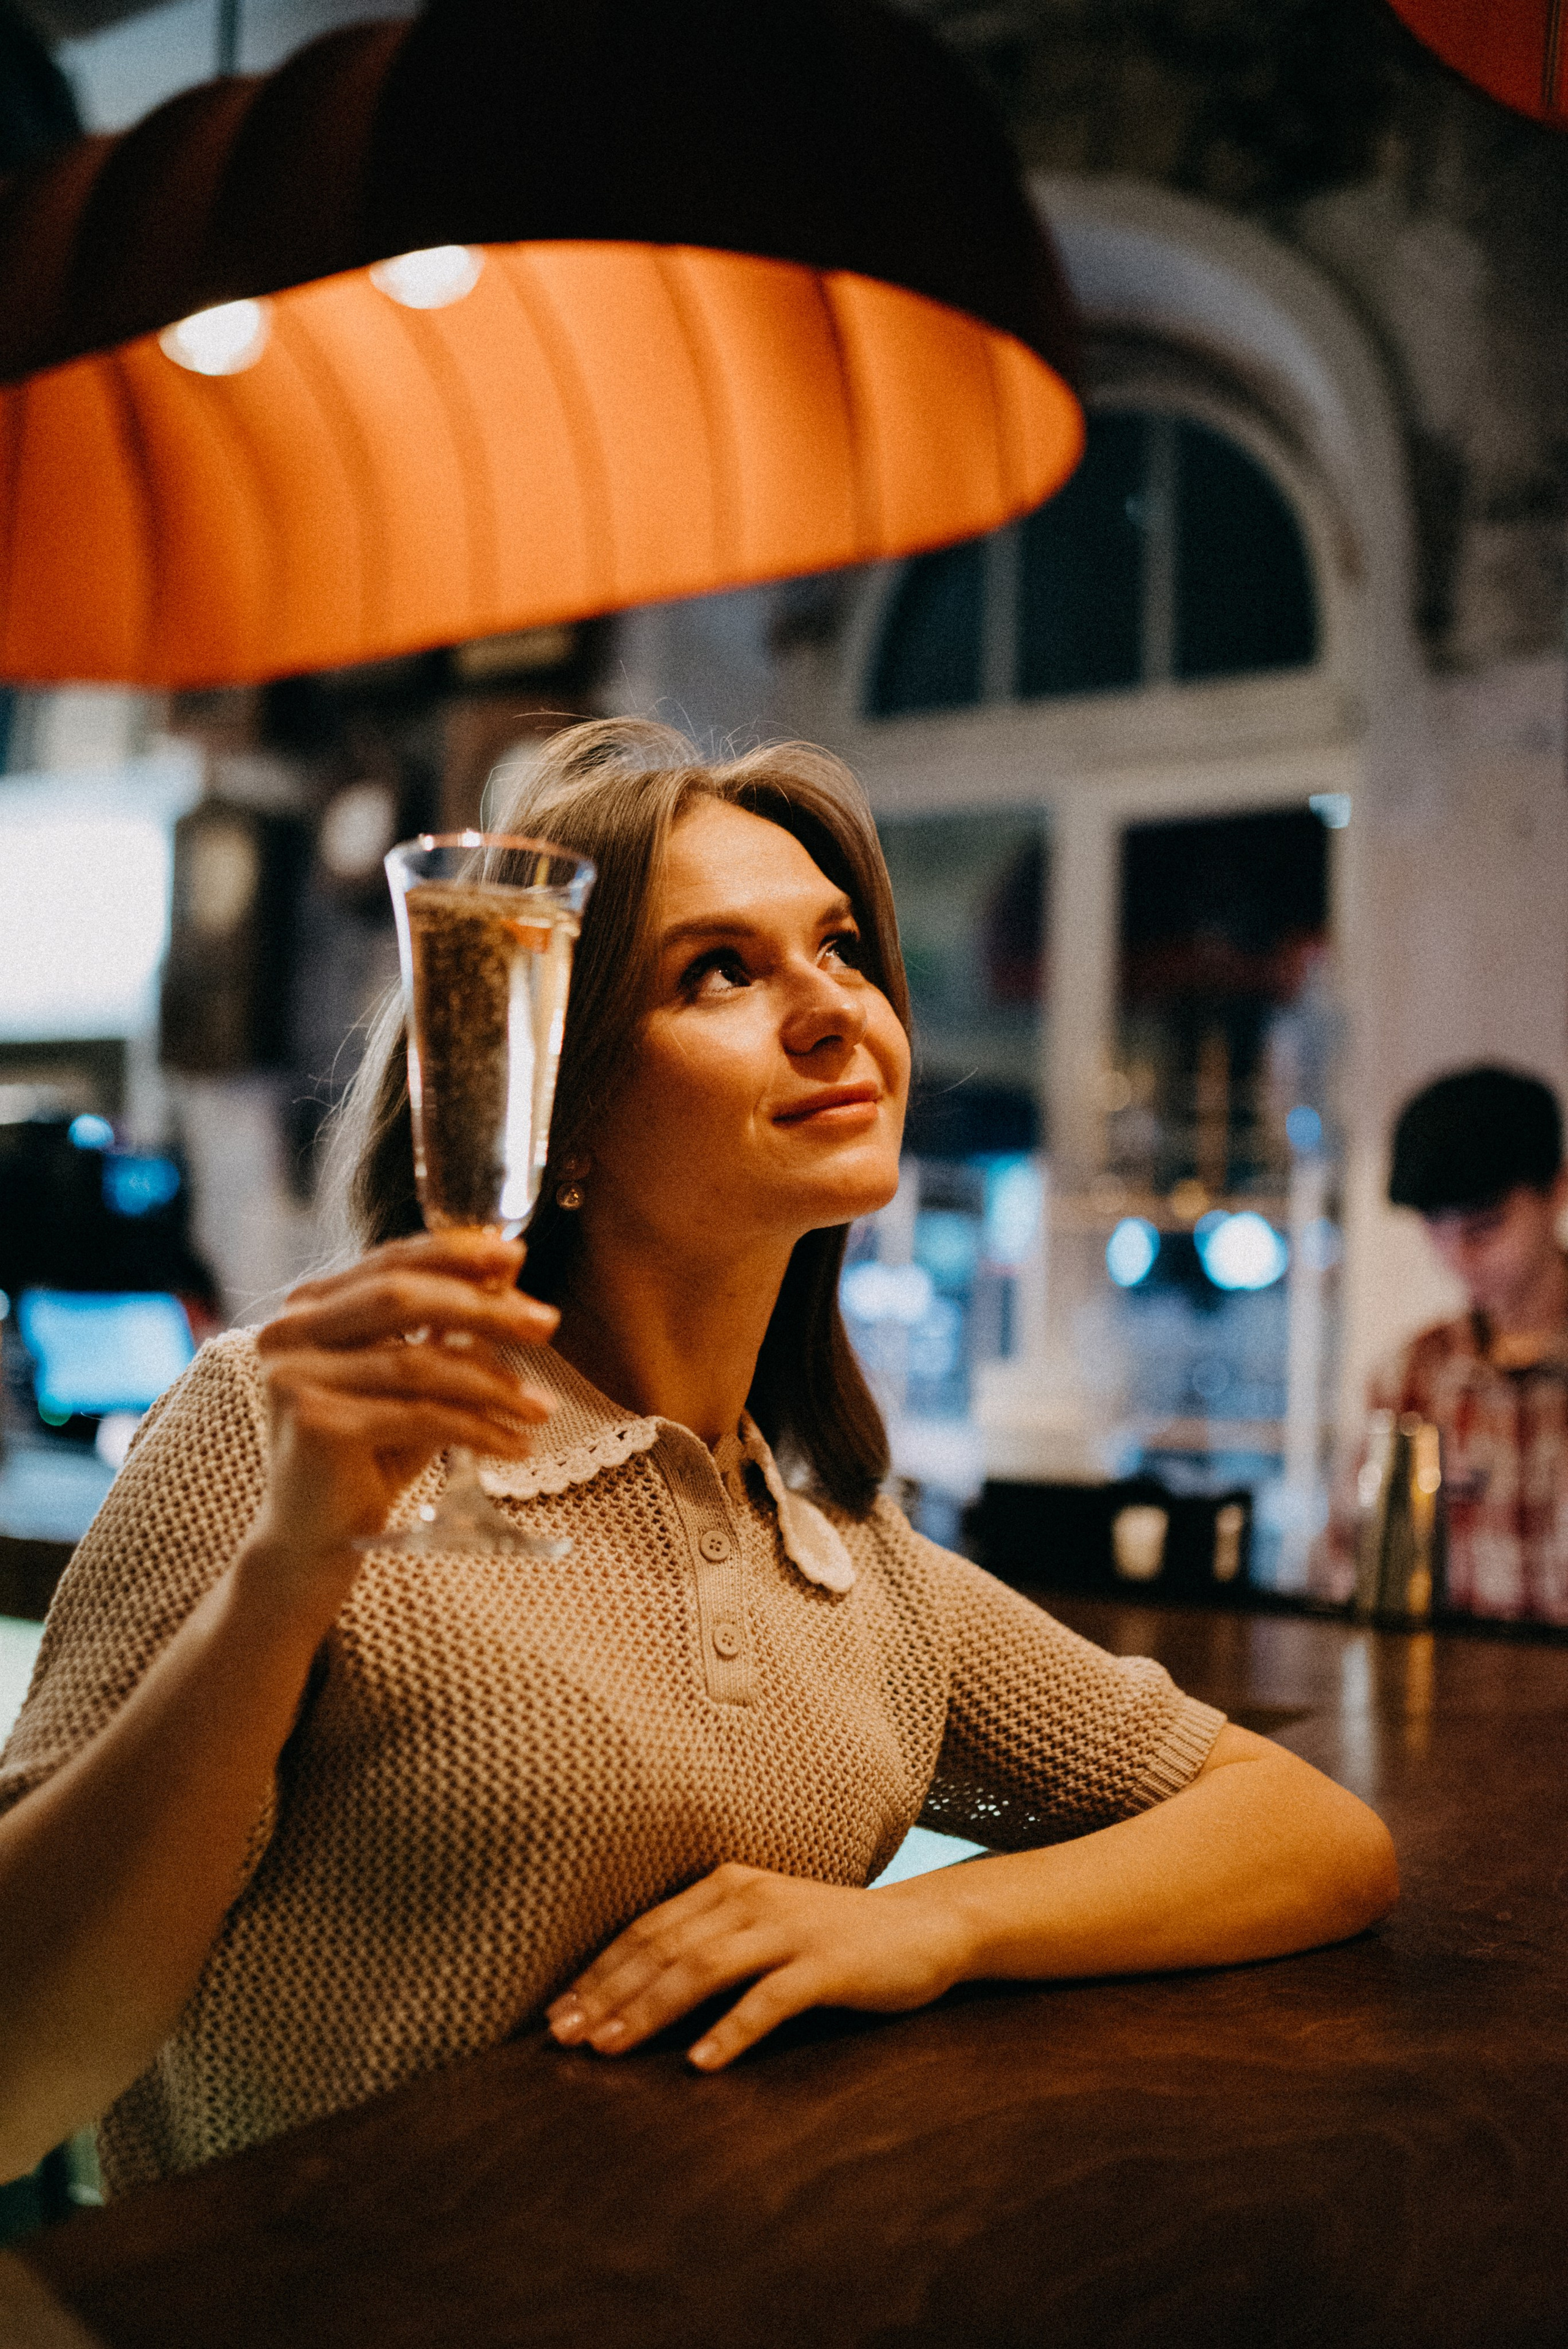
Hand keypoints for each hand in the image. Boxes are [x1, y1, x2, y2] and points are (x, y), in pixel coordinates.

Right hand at [249, 1231, 558, 1590]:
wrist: (317, 1538)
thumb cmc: (369, 1454)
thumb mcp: (414, 1382)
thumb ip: (447, 1329)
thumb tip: (507, 1271)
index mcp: (308, 1308)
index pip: (388, 1263)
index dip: (453, 1254)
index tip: (515, 1256)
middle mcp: (289, 1333)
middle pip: (400, 1300)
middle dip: (482, 1308)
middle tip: (546, 1323)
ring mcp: (295, 1377)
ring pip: (418, 1363)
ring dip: (493, 1383)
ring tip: (541, 1406)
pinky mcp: (315, 1424)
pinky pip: (419, 1416)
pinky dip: (478, 1429)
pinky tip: (516, 1445)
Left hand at [546, 1861, 975, 2071]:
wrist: (925, 1928)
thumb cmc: (832, 1937)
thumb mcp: (762, 1927)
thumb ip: (708, 1945)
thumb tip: (634, 1993)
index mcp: (727, 1885)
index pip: (647, 1930)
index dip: (598, 1972)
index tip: (556, 2016)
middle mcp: (751, 1898)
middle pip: (664, 1949)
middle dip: (608, 1995)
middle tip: (564, 2041)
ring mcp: (790, 1929)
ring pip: (705, 1969)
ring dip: (652, 2011)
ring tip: (612, 2051)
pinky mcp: (827, 1964)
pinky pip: (770, 1999)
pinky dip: (731, 2031)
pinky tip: (701, 2064)